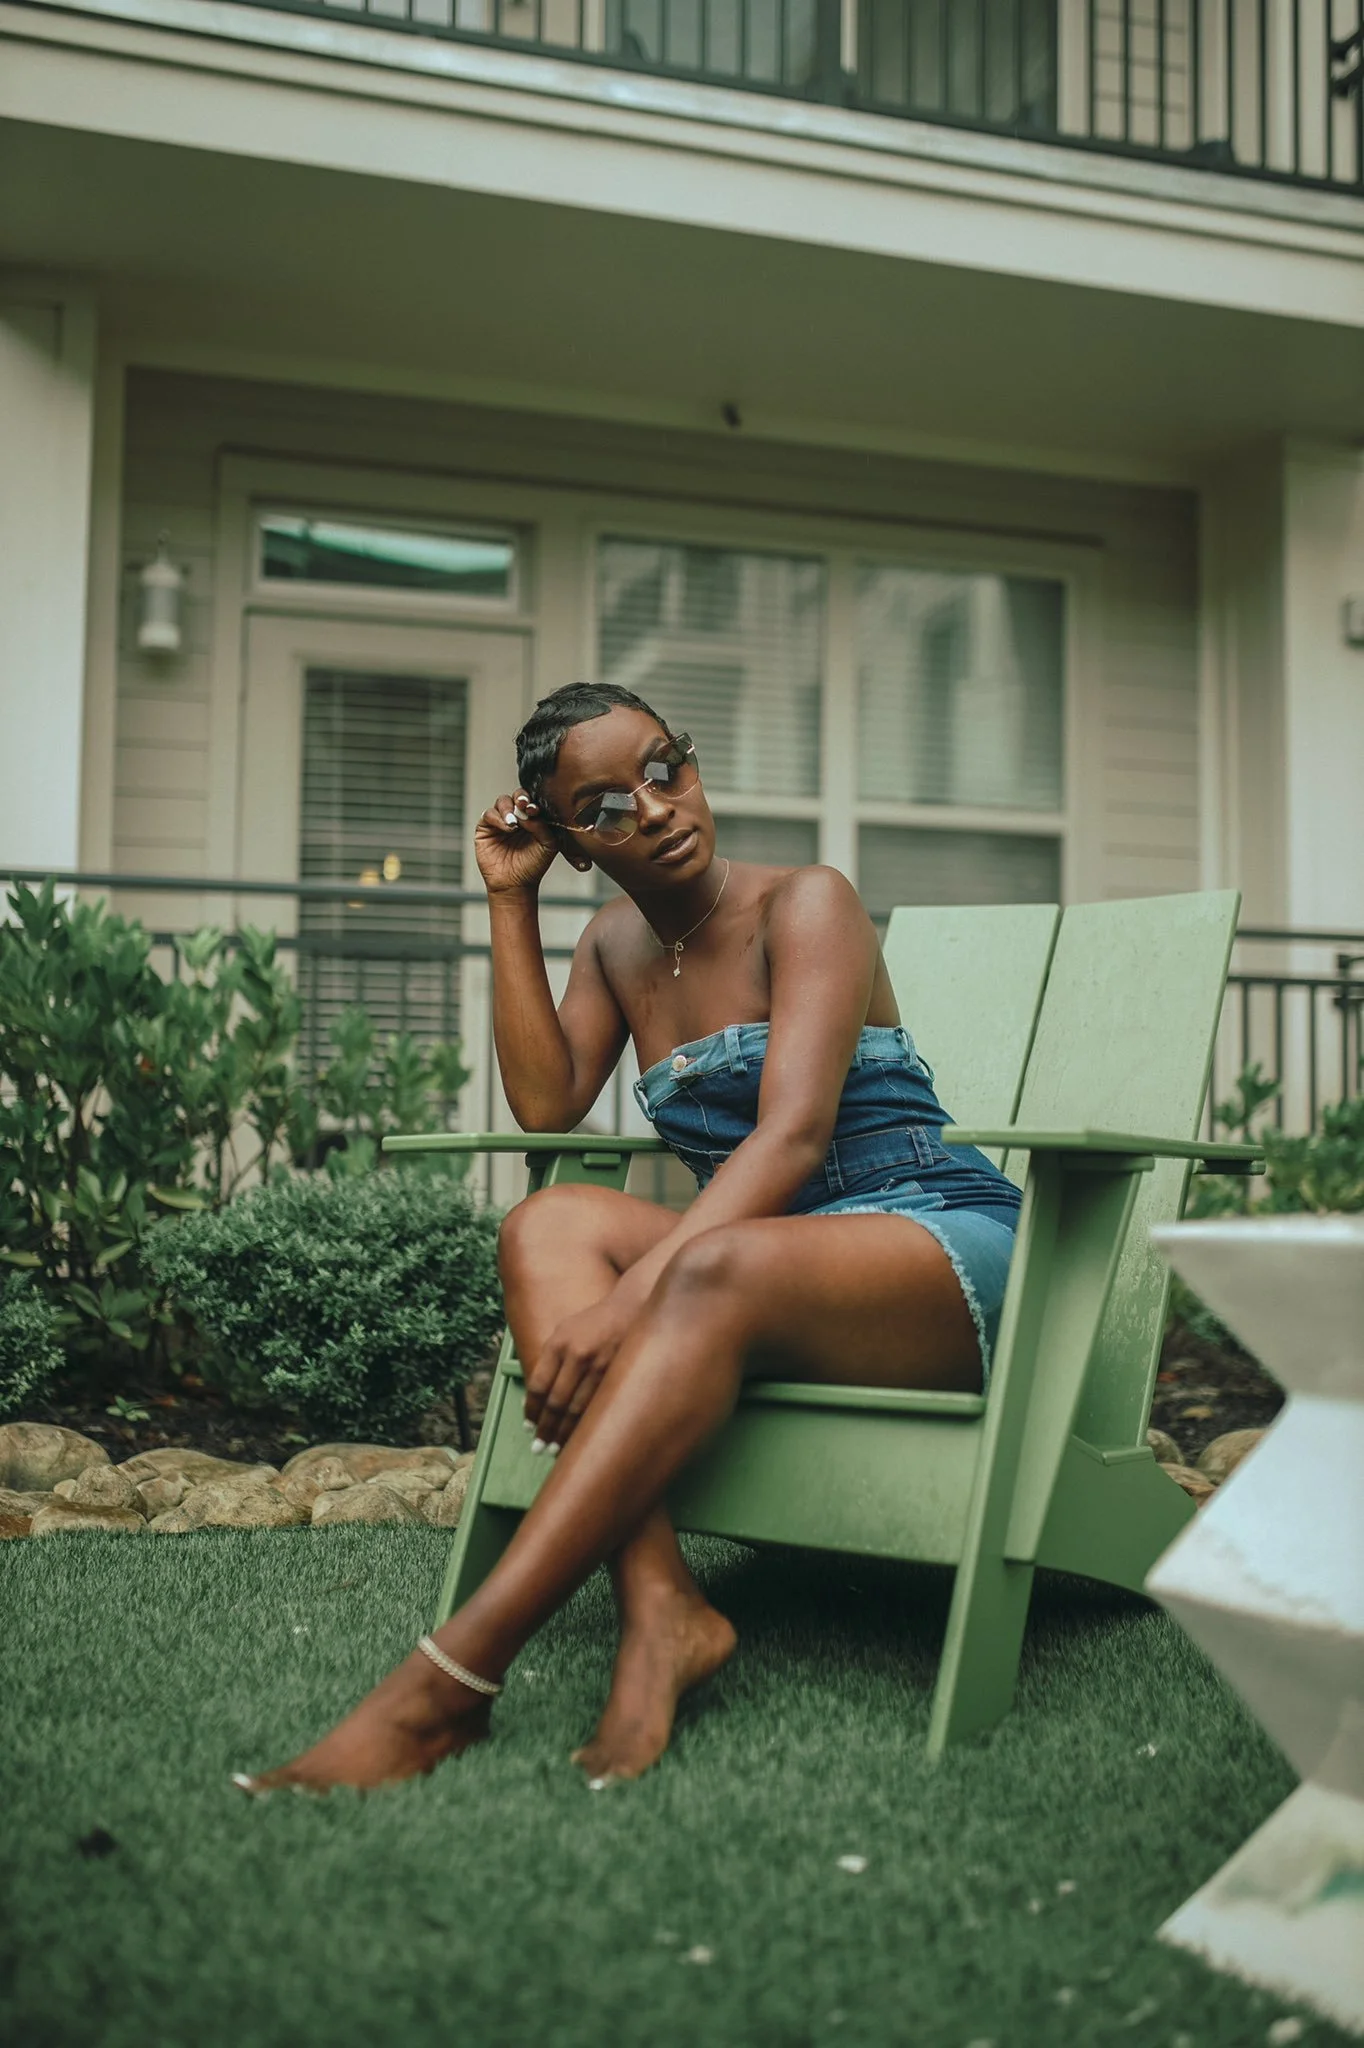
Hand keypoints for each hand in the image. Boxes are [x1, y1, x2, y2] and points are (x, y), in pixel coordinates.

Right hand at [474, 790, 562, 895]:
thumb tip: (529, 812)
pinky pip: (489, 814)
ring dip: (509, 809)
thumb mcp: (548, 845)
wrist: (515, 884)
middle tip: (524, 805)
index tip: (535, 809)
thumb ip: (543, 826)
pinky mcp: (486, 828)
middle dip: (521, 797)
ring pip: (502, 801)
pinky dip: (498, 818)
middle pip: (517, 796)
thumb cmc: (532, 866)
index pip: (533, 801)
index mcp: (533, 818)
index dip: (534, 801)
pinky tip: (507, 828)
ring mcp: (501, 821)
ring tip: (514, 824)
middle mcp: (517, 817)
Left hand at [523, 1291, 638, 1450]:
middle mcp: (577, 1355)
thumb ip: (550, 1360)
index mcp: (559, 1343)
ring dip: (564, 1434)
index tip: (528, 1427)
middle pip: (555, 1402)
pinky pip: (598, 1408)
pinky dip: (586, 1426)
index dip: (531, 1411)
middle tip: (538, 1448)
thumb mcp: (565, 1331)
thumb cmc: (595, 1323)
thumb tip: (534, 1398)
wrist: (634, 1308)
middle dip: (545, 1429)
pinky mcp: (618, 1376)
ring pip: (577, 1410)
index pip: (538, 1385)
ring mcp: (600, 1367)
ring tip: (555, 1450)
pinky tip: (580, 1438)